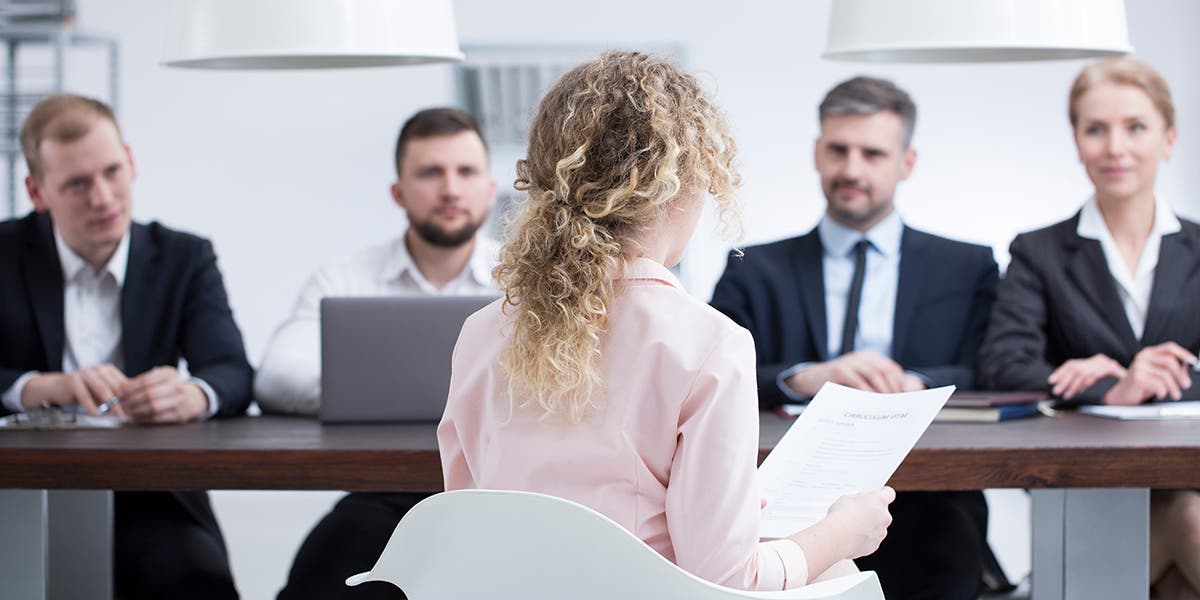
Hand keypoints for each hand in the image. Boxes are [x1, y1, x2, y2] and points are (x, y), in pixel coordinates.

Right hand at [20, 365, 128, 415]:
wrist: (57, 387)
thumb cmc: (84, 390)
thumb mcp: (101, 391)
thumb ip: (115, 394)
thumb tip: (136, 405)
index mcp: (108, 369)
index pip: (124, 383)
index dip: (131, 396)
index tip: (137, 409)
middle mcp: (98, 369)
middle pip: (115, 386)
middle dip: (123, 402)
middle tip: (128, 414)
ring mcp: (85, 373)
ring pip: (102, 390)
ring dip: (111, 405)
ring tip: (117, 416)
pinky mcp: (73, 381)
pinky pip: (85, 396)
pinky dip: (92, 407)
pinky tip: (97, 415)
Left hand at [121, 366, 209, 422]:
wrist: (193, 398)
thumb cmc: (170, 388)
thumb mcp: (160, 379)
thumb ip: (142, 383)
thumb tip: (120, 391)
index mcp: (170, 374)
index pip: (145, 381)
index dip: (130, 388)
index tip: (120, 393)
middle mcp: (177, 386)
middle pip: (149, 394)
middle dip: (132, 401)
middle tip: (121, 405)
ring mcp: (180, 401)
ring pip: (153, 406)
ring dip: (136, 411)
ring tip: (127, 412)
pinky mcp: (180, 415)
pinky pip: (157, 418)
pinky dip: (144, 419)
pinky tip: (136, 418)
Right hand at [786, 351, 907, 395]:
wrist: (811, 378)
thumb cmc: (839, 383)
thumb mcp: (859, 381)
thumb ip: (877, 385)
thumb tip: (901, 395)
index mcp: (870, 357)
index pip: (892, 369)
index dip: (900, 384)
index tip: (904, 400)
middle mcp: (862, 356)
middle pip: (885, 371)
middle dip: (893, 389)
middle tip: (896, 406)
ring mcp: (850, 361)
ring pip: (874, 374)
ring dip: (882, 391)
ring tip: (886, 406)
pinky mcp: (839, 369)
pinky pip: (857, 381)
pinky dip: (866, 392)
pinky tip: (870, 404)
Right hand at [824, 486, 895, 559]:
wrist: (837, 537)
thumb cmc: (841, 517)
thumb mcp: (847, 498)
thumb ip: (858, 499)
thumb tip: (859, 502)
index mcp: (879, 501)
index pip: (889, 493)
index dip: (882, 493)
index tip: (876, 495)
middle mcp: (884, 517)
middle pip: (883, 512)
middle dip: (872, 512)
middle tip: (857, 512)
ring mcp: (881, 532)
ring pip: (878, 527)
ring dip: (868, 525)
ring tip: (852, 525)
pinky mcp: (875, 545)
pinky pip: (872, 539)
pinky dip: (864, 538)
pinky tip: (852, 536)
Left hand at [1048, 354, 1125, 399]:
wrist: (1137, 386)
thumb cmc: (1116, 387)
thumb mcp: (1097, 382)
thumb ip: (1082, 383)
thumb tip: (1062, 388)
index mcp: (1093, 361)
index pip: (1072, 364)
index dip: (1060, 372)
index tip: (1051, 381)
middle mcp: (1099, 360)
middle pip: (1076, 368)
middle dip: (1064, 381)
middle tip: (1057, 391)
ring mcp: (1107, 364)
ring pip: (1083, 372)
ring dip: (1073, 385)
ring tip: (1067, 394)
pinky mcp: (1113, 369)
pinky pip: (1095, 374)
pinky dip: (1086, 383)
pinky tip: (1081, 390)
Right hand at [1104, 343, 1196, 405]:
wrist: (1121, 395)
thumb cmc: (1140, 384)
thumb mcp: (1156, 374)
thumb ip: (1170, 369)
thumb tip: (1185, 368)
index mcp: (1149, 353)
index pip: (1169, 347)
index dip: (1183, 353)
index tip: (1193, 361)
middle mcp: (1143, 357)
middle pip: (1170, 361)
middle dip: (1181, 375)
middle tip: (1185, 385)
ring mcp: (1139, 366)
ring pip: (1166, 374)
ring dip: (1174, 387)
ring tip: (1175, 395)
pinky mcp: (1137, 377)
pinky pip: (1158, 384)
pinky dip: (1163, 391)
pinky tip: (1160, 394)